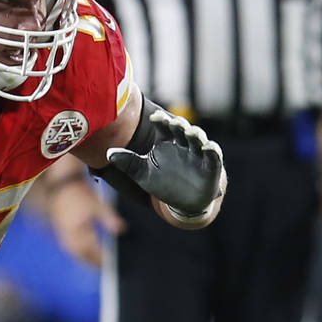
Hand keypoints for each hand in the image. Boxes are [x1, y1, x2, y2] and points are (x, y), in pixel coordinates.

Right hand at [45, 179, 122, 265]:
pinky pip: (71, 249)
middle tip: (107, 269)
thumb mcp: (97, 204)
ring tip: (98, 265)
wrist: (61, 185)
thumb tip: (121, 230)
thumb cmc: (79, 193)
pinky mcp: (62, 232)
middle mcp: (69, 236)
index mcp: (78, 231)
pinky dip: (80, 254)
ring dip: (87, 260)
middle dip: (94, 263)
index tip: (113, 265)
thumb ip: (109, 218)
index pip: (92, 251)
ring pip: (76, 254)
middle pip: (83, 256)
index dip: (102, 259)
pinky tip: (88, 253)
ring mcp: (64, 235)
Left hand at [106, 110, 222, 214]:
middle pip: (183, 129)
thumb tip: (108, 153)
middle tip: (172, 122)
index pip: (165, 127)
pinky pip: (214, 155)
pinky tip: (207, 147)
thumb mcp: (143, 174)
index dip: (161, 120)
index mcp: (167, 143)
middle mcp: (183, 145)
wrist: (184, 203)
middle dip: (179, 124)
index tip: (155, 117)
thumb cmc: (163, 184)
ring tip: (190, 131)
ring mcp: (198, 155)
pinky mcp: (211, 166)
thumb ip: (127, 162)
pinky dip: (212, 150)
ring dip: (195, 134)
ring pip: (198, 139)